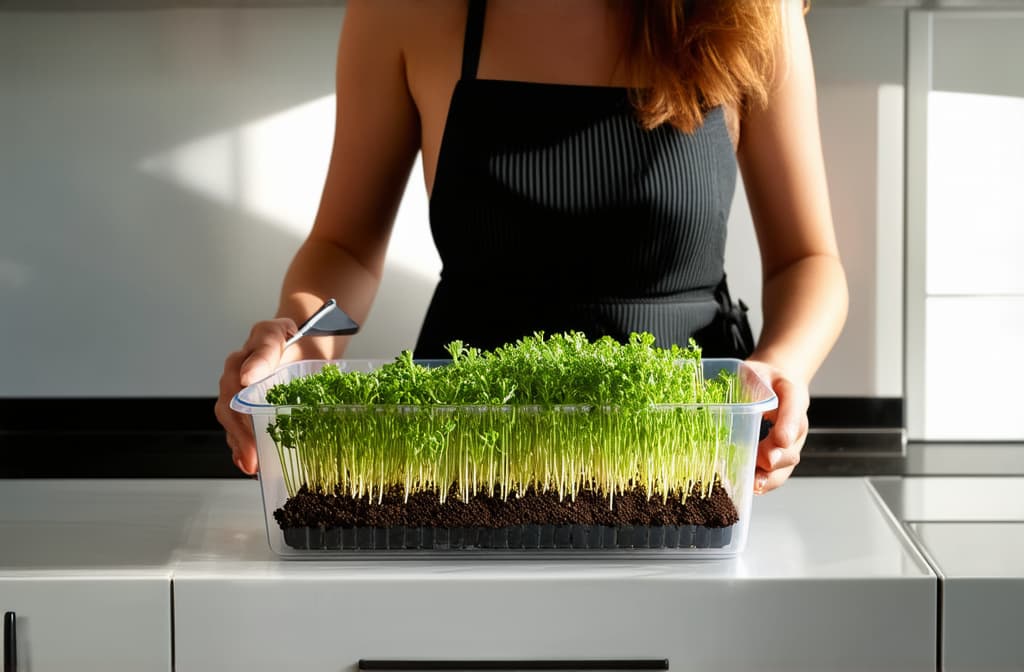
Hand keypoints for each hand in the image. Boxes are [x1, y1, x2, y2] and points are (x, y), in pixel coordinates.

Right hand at [214, 318, 297, 474]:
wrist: (306, 341)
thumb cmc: (291, 335)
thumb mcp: (278, 332)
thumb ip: (265, 350)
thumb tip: (248, 376)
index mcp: (239, 362)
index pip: (232, 388)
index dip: (238, 413)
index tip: (248, 431)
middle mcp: (236, 381)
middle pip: (230, 413)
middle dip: (240, 438)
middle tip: (252, 458)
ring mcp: (244, 397)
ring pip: (234, 426)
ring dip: (241, 448)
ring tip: (252, 467)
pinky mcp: (254, 409)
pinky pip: (244, 431)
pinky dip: (247, 449)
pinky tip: (254, 465)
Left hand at [743, 360, 808, 493]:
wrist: (770, 384)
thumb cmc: (762, 379)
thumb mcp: (755, 371)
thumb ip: (748, 382)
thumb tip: (722, 395)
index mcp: (792, 397)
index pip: (794, 409)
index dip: (788, 425)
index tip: (780, 439)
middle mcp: (794, 425)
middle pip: (792, 446)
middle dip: (778, 457)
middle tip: (764, 461)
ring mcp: (788, 445)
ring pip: (785, 466)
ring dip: (770, 477)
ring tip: (754, 483)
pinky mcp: (776, 458)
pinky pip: (774, 474)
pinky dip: (763, 483)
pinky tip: (749, 488)